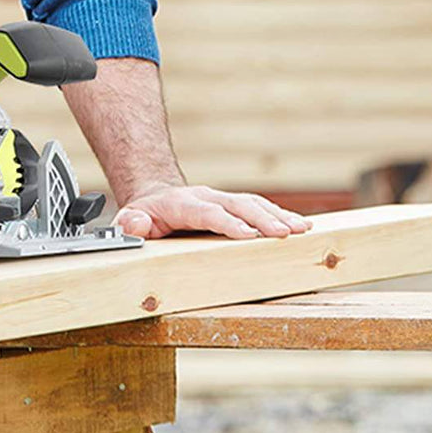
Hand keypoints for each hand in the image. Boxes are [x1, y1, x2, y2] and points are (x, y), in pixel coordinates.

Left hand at [114, 184, 312, 239]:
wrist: (156, 199)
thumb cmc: (144, 217)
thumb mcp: (129, 221)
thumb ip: (131, 224)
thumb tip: (138, 222)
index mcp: (181, 204)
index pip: (206, 213)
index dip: (226, 223)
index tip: (247, 235)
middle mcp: (206, 197)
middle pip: (236, 205)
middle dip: (261, 218)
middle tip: (284, 233)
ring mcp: (222, 200)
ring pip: (253, 203)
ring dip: (278, 216)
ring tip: (302, 229)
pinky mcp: (234, 206)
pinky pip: (260, 207)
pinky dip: (281, 215)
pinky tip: (301, 226)